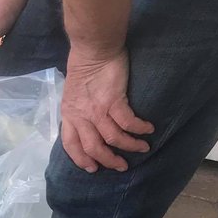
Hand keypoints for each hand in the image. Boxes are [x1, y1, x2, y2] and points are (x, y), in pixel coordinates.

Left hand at [60, 48, 153, 172]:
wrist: (93, 49)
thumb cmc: (84, 67)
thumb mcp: (73, 93)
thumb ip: (78, 109)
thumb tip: (87, 123)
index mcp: (69, 114)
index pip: (70, 144)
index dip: (81, 159)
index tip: (92, 168)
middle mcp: (80, 116)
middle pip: (92, 147)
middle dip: (108, 160)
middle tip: (121, 166)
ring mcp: (96, 110)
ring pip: (112, 138)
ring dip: (129, 146)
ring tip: (142, 148)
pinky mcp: (113, 101)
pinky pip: (128, 122)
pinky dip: (139, 129)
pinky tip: (148, 129)